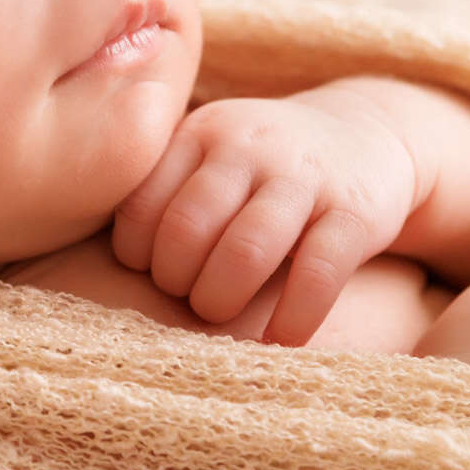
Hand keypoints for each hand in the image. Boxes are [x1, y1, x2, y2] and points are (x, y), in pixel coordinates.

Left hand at [111, 87, 419, 345]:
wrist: (370, 134)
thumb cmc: (264, 164)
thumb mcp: (210, 150)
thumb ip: (161, 185)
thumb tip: (99, 258)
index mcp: (201, 133)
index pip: (141, 204)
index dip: (138, 255)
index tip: (152, 275)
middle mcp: (248, 148)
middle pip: (187, 230)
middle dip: (177, 282)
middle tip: (189, 298)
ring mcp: (304, 177)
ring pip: (247, 250)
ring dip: (222, 299)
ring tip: (223, 317)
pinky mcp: (355, 211)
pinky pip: (317, 273)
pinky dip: (293, 317)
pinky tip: (281, 336)